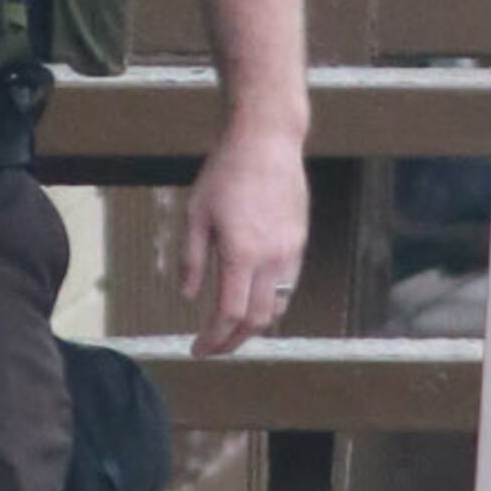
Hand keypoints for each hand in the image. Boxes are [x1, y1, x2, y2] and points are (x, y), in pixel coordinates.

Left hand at [181, 116, 306, 356]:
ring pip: (277, 307)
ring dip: (254, 325)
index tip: (197, 349)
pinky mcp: (300, 242)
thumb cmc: (226, 172)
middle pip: (257, 320)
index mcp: (241, 254)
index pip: (229, 314)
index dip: (213, 339)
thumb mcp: (196, 214)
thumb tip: (189, 296)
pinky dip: (270, 303)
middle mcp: (271, 258)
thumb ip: (192, 259)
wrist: (267, 142)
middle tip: (214, 347)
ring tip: (232, 329)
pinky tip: (253, 300)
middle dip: (234, 341)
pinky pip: (288, 286)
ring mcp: (290, 252)